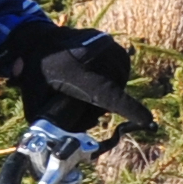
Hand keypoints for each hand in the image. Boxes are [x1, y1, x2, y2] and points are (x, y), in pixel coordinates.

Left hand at [0, 18, 155, 140]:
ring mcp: (107, 48)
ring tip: (84, 85)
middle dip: (97, 108)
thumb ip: (52, 125)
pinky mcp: (113, 45)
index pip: (107, 94)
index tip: (147, 120)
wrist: (38, 40)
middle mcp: (96, 57)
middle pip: (111, 97)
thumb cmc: (36, 75)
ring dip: (106, 93)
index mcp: (76, 73)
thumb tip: (71, 143)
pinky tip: (96, 75)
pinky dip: (112, 79)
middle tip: (77, 102)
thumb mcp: (35, 102)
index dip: (128, 109)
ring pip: (118, 85)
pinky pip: (121, 72)